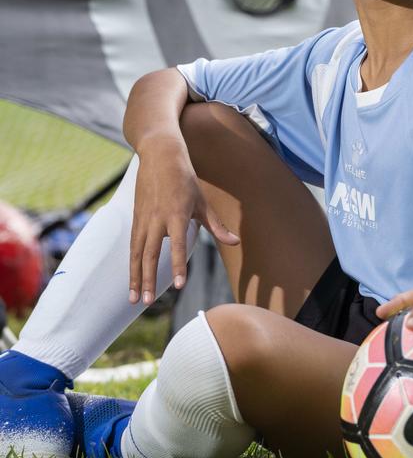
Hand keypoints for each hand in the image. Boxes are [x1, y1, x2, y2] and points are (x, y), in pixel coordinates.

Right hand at [128, 137, 239, 304]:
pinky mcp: (136, 218)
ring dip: (135, 277)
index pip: (177, 244)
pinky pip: (133, 245)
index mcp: (176, 214)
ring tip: (135, 299)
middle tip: (148, 302)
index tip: (178, 285)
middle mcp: (157, 219)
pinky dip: (132, 264)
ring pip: (137, 253)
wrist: (160, 155)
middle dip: (148, 279)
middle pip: (151, 254)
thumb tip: (236, 242)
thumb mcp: (203, 201)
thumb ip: (217, 225)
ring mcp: (143, 219)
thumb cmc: (185, 178)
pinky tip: (132, 280)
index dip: (178, 265)